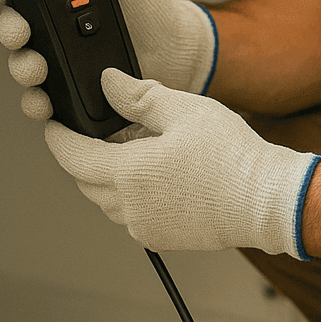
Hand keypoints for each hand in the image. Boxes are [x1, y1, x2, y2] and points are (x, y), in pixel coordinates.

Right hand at [0, 0, 217, 120]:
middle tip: (20, 32)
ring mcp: (58, 59)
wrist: (175, 52)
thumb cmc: (152, 11)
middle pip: (14, 26)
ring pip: (23, 63)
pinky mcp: (67, 90)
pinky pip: (44, 99)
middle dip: (10, 29)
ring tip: (37, 69)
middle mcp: (52, 26)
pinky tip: (46, 103)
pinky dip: (39, 103)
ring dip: (22, 67)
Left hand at [47, 68, 320, 257]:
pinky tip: (164, 175)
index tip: (54, 125)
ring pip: (109, 199)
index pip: (72, 157)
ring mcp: (144, 226)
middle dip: (88, 156)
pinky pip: (132, 214)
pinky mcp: (162, 238)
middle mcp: (129, 207)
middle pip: (87, 181)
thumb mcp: (184, 110)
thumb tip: (108, 83)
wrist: (266, 200)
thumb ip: (139, 97)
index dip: (58, 138)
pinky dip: (134, 194)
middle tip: (114, 130)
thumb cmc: (231, 156)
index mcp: (128, 173)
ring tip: (145, 150)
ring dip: (112, 176)